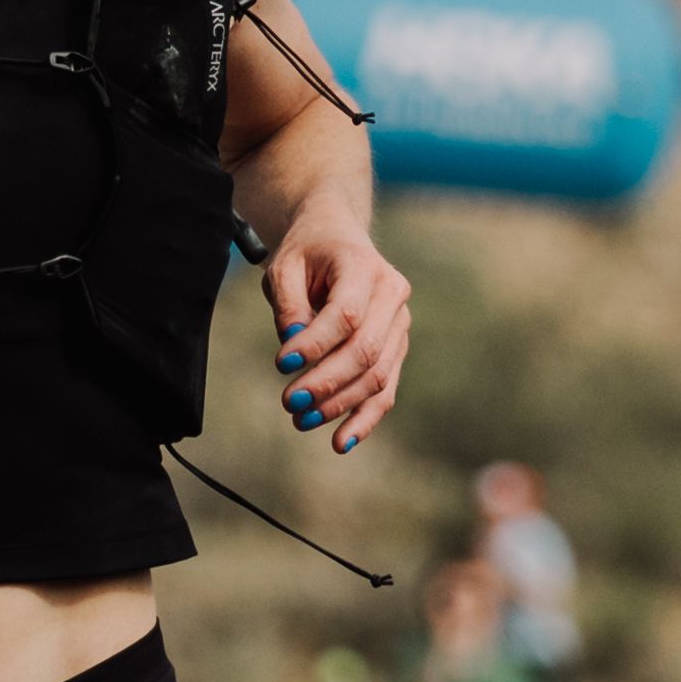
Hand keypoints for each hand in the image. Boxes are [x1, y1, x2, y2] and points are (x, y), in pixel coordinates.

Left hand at [268, 227, 407, 454]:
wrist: (338, 238)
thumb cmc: (307, 253)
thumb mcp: (284, 266)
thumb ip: (288, 305)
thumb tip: (294, 348)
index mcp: (365, 267)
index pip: (345, 314)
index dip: (315, 344)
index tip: (281, 363)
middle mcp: (392, 296)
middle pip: (365, 350)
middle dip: (327, 383)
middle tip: (290, 403)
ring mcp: (399, 325)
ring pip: (378, 375)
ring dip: (340, 405)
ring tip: (301, 422)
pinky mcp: (396, 349)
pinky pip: (386, 390)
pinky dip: (365, 419)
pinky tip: (341, 442)